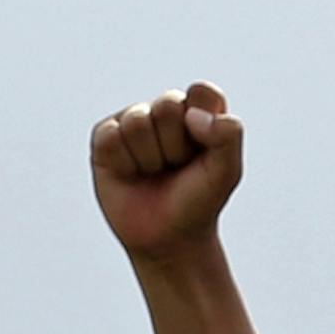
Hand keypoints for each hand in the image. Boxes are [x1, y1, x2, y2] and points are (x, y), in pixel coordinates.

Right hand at [90, 84, 244, 259]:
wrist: (170, 240)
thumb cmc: (198, 203)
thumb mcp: (227, 172)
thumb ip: (229, 135)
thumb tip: (192, 114)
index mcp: (196, 111)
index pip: (202, 93)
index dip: (204, 123)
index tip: (203, 152)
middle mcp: (163, 111)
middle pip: (168, 105)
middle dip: (176, 146)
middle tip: (176, 168)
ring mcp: (133, 121)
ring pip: (138, 121)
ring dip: (151, 157)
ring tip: (154, 173)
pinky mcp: (106, 138)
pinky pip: (112, 135)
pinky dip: (125, 162)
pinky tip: (131, 174)